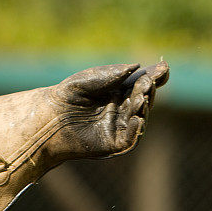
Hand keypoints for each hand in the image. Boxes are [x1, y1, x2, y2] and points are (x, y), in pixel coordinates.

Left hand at [49, 61, 168, 158]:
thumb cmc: (66, 96)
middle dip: (147, 90)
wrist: (46, 119)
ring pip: (140, 117)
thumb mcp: (87, 80)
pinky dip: (137, 130)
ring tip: (141, 98)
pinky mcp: (113, 143)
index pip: (142, 83)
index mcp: (120, 91)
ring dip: (143, 107)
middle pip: (144, 98)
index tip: (164, 68)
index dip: (154, 76)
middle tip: (148, 83)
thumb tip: (136, 67)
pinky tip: (138, 119)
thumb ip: (111, 75)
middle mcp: (123, 108)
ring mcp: (120, 126)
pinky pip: (131, 138)